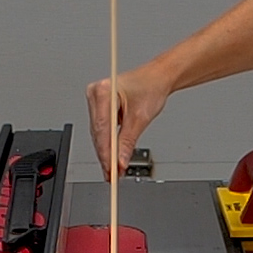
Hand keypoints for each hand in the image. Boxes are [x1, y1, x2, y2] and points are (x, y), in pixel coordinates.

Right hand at [86, 65, 170, 179]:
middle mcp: (96, 93)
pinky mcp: (100, 107)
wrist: (157, 78)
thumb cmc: (151, 87)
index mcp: (104, 91)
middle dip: (106, 155)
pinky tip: (113, 157)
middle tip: (112, 174)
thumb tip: (120, 161)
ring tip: (113, 170)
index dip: (106, 152)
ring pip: (98, 134)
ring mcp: (96, 100)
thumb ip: (128, 141)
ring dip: (107, 152)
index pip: (102, 128)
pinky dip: (109, 144)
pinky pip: (102, 130)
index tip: (111, 168)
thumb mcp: (140, 118)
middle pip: (98, 133)